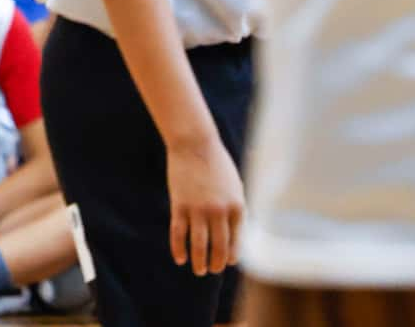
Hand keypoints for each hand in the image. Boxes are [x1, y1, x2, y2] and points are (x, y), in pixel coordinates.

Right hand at [167, 133, 244, 276]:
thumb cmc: (217, 164)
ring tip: (199, 270)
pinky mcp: (179, 207)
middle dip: (216, 263)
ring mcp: (198, 210)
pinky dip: (179, 250)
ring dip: (199, 262)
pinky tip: (181, 258)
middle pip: (218, 247)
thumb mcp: (234, 185)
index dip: (231, 255)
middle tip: (212, 270)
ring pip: (198, 246)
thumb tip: (235, 234)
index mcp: (236, 205)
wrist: (196, 144)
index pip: (235, 240)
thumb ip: (235, 208)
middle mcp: (219, 210)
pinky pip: (178, 235)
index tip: (227, 262)